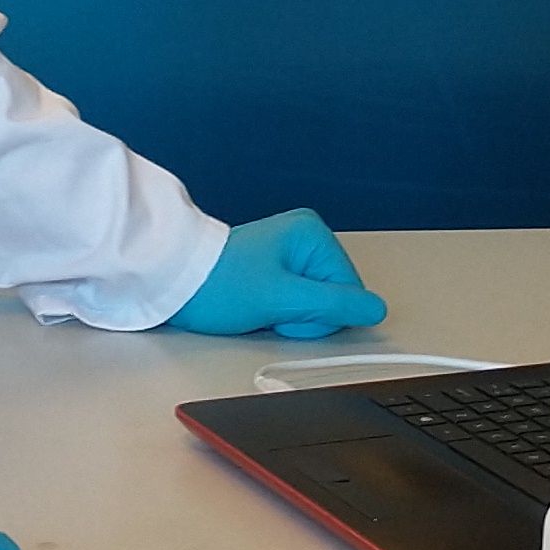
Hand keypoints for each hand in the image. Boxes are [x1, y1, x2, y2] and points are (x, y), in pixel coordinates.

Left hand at [165, 208, 388, 340]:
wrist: (173, 282)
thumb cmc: (219, 285)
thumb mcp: (281, 299)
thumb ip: (333, 305)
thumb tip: (376, 309)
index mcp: (312, 234)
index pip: (348, 290)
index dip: (319, 313)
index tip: (285, 308)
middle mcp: (306, 237)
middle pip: (333, 296)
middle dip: (303, 315)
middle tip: (268, 308)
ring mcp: (291, 253)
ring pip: (314, 304)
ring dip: (289, 316)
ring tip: (257, 304)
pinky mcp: (277, 269)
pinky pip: (296, 302)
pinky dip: (279, 311)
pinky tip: (256, 304)